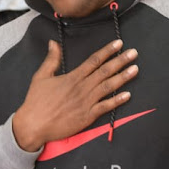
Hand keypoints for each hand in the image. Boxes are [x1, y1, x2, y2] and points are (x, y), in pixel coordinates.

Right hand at [12, 39, 137, 151]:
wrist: (33, 125)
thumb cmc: (36, 102)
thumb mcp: (41, 76)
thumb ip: (51, 59)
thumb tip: (53, 43)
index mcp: (72, 77)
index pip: (94, 61)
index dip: (107, 51)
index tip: (119, 43)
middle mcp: (82, 88)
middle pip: (105, 71)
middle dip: (121, 61)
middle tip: (134, 53)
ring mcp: (86, 102)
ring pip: (108, 87)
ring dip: (123, 78)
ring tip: (135, 69)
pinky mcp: (87, 117)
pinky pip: (105, 107)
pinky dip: (117, 101)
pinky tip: (128, 95)